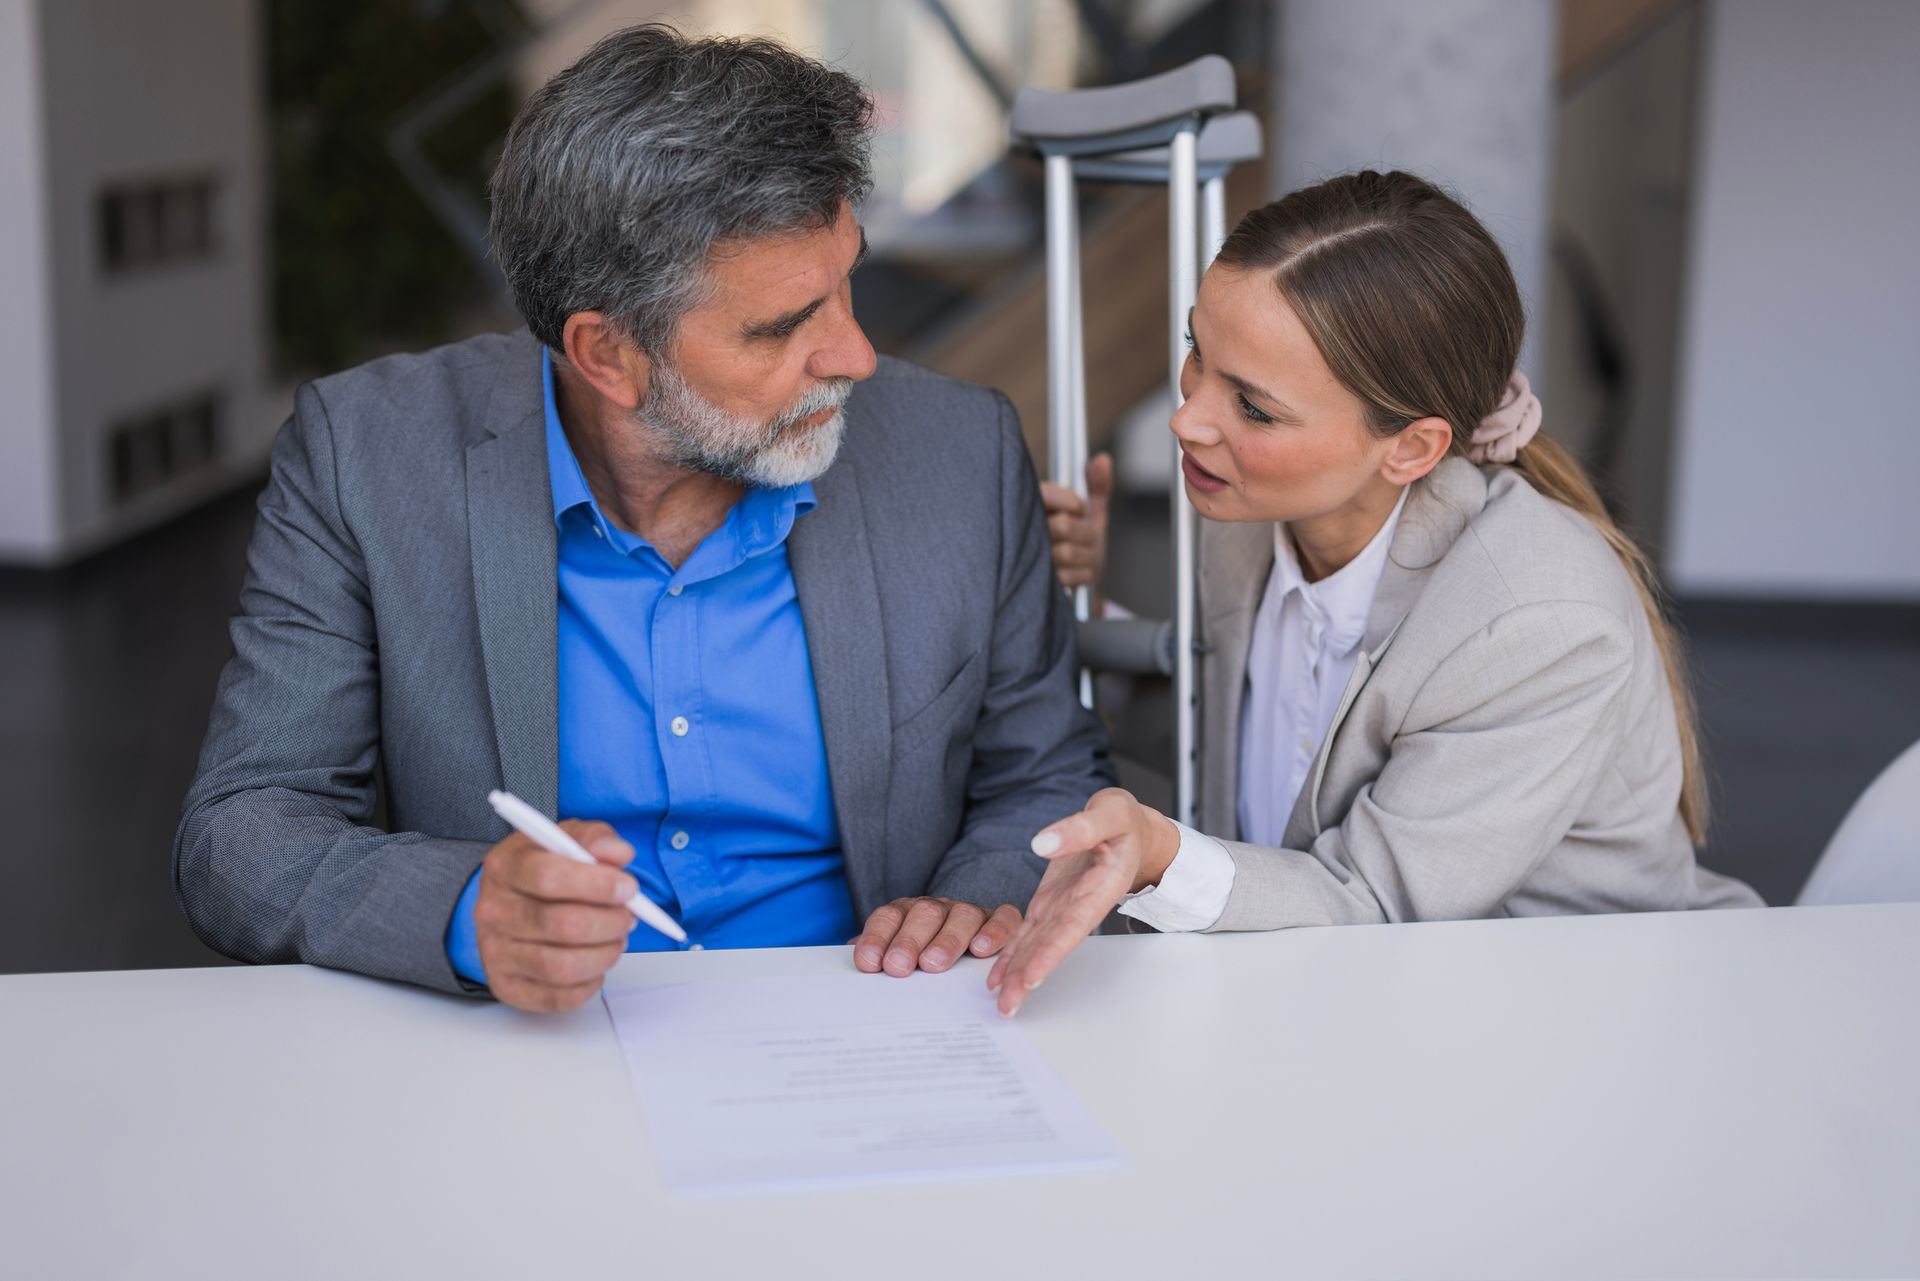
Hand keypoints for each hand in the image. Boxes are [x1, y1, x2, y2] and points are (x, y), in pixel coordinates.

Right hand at [474, 820, 639, 1012]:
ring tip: (616, 939)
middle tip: (629, 916)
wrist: (512, 901)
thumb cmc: (544, 869)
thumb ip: (596, 839)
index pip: (547, 877)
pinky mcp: (507, 985)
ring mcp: (495, 952)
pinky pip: (557, 997)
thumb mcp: (569, 840)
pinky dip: (589, 983)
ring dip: (604, 954)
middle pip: (561, 924)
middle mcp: (492, 910)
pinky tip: (596, 962)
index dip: (596, 884)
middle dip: (609, 922)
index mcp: (504, 866)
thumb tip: (618, 853)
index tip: (628, 888)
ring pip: (562, 966)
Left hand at [852, 897, 1022, 975]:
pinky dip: (994, 931)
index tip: (868, 963)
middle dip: (908, 940)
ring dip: (946, 940)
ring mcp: (970, 912)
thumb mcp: (899, 957)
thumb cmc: (926, 956)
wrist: (971, 942)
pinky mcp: (1000, 919)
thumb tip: (856, 961)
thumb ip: (878, 957)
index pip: (888, 917)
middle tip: (898, 966)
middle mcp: (938, 909)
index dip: (877, 937)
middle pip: (923, 914)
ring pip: (962, 916)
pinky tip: (981, 949)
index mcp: (908, 913)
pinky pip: (1002, 917)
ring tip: (933, 964)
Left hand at [988, 788, 1179, 1015]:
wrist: (1129, 831)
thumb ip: (1080, 827)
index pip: (1072, 927)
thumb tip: (1042, 842)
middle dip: (1028, 977)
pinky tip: (998, 977)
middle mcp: (1079, 906)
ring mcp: (1062, 907)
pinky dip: (1012, 955)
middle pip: (1050, 946)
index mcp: (1099, 888)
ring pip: (1036, 945)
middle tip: (1007, 1008)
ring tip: (999, 1001)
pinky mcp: (1049, 903)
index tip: (1032, 978)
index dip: (1051, 953)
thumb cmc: (1124, 822)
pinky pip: (1028, 933)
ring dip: (1017, 974)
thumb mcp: (1110, 812)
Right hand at [1040, 452, 1112, 591]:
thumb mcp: (1092, 512)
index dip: (1071, 502)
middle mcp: (1026, 532)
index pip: (1046, 495)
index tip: (1079, 509)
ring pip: (1067, 552)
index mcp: (1034, 507)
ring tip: (1084, 554)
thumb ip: (1097, 485)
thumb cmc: (1082, 542)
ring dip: (1086, 555)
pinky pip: (1069, 576)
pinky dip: (1083, 574)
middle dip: (1085, 532)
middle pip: (1063, 525)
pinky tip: (1079, 571)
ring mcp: (1030, 560)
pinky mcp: (1038, 585)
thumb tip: (1103, 460)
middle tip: (1087, 536)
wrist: (1076, 582)